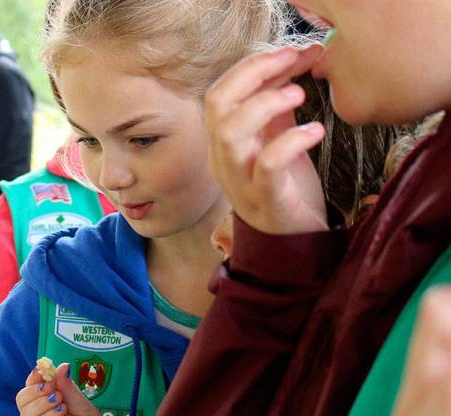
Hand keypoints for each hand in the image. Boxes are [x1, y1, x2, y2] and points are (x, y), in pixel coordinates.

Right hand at [16, 362, 120, 415]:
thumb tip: (60, 366)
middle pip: (22, 398)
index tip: (43, 369)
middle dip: (36, 389)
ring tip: (62, 403)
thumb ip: (68, 389)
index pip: (31, 389)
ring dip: (42, 402)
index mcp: (48, 408)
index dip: (34, 378)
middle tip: (54, 390)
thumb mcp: (83, 407)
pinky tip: (61, 412)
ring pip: (25, 412)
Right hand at [205, 44, 327, 235]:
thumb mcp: (277, 140)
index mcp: (223, 146)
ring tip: (300, 94)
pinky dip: (291, 142)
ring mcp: (240, 184)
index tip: (287, 52)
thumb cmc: (286, 190)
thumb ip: (276, 107)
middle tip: (292, 61)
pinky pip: (267, 167)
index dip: (249, 67)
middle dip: (253, 74)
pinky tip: (315, 131)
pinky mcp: (266, 202)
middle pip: (217, 106)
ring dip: (265, 104)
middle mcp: (223, 162)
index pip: (219, 94)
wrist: (295, 245)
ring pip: (230, 135)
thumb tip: (293, 61)